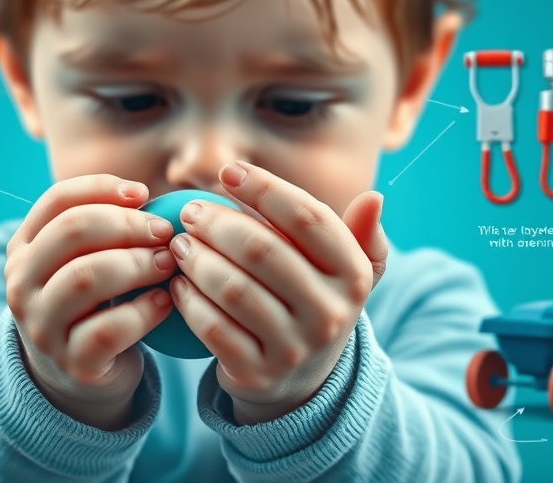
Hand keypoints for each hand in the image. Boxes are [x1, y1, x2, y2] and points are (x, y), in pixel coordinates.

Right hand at [4, 174, 176, 429]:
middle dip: (126, 224)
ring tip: (167, 263)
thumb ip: (105, 227)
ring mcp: (42, 327)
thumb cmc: (93, 303)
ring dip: (137, 264)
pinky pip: (109, 329)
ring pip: (86, 277)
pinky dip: (144, 311)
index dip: (102, 188)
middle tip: (165, 231)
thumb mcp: (86, 260)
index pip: (57, 201)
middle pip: (71, 231)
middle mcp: (22, 285)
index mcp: (23, 250)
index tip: (142, 194)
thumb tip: (143, 194)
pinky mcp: (73, 364)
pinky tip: (164, 302)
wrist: (81, 375)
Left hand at [169, 162, 387, 424]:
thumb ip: (355, 233)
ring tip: (180, 244)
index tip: (228, 171)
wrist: (300, 380)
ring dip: (197, 260)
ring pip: (233, 290)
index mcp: (354, 275)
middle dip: (218, 223)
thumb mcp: (342, 271)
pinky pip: (213, 329)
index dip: (265, 188)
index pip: (308, 217)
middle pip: (263, 251)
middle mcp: (330, 314)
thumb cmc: (312, 302)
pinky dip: (189, 302)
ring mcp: (294, 348)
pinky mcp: (258, 374)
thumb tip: (375, 198)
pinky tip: (177, 284)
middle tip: (190, 212)